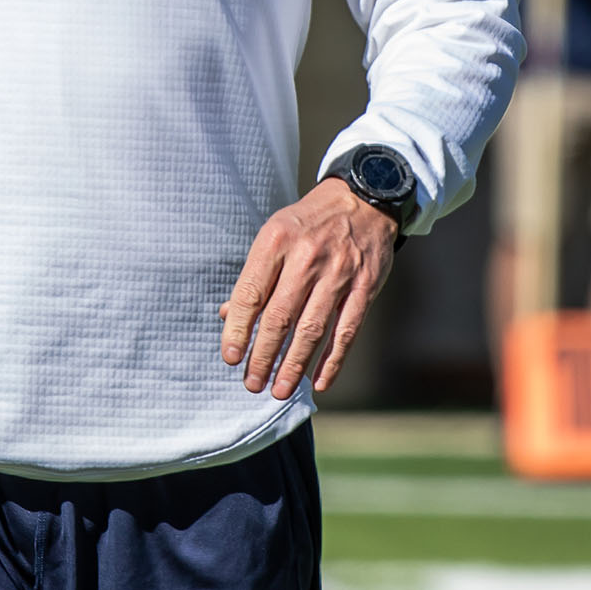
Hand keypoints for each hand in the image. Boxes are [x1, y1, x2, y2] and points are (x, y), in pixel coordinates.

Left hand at [220, 181, 398, 399]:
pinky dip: (333, 360)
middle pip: (279, 316)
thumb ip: (253, 276)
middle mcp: (306, 257)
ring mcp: (339, 272)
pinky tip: (318, 382)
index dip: (237, 330)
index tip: (230, 358)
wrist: (363, 199)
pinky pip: (347, 330)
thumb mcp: (274, 235)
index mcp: (276, 241)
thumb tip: (225, 314)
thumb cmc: (308, 223)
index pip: (250, 294)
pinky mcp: (365, 286)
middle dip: (263, 355)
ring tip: (278, 390)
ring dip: (293, 364)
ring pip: (312, 328)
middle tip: (252, 383)